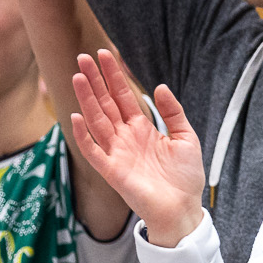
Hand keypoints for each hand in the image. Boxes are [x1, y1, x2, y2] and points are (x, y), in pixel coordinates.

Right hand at [70, 50, 205, 245]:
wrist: (184, 208)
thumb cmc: (185, 177)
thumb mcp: (186, 137)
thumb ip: (173, 112)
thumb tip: (160, 86)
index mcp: (142, 128)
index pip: (124, 96)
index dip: (114, 76)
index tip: (104, 54)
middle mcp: (125, 137)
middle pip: (106, 103)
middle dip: (95, 80)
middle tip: (83, 57)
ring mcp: (117, 153)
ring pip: (96, 121)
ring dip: (86, 99)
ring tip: (78, 76)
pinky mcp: (112, 171)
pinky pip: (93, 151)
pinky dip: (83, 135)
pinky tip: (76, 116)